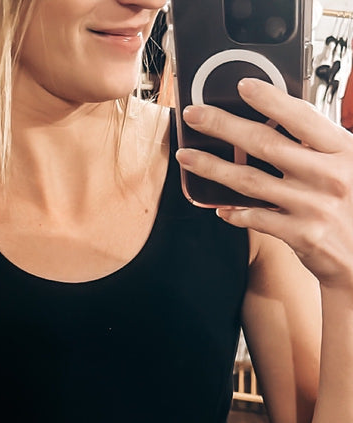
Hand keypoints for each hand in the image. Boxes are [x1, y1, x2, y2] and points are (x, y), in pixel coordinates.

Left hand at [178, 78, 352, 288]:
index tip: (243, 85)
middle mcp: (328, 175)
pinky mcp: (301, 235)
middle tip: (195, 115)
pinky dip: (235, 213)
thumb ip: (322, 148)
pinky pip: (257, 219)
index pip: (302, 117)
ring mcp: (313, 206)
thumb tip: (284, 124)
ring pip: (250, 181)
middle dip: (224, 126)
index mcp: (344, 151)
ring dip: (213, 167)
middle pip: (265, 144)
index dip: (270, 99)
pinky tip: (218, 209)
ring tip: (188, 157)